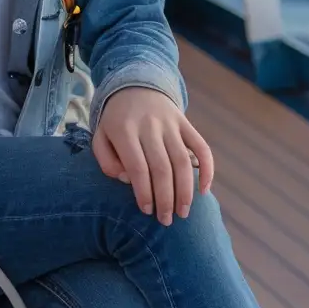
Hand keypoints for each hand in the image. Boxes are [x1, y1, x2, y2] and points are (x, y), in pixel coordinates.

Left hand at [92, 88, 215, 220]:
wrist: (134, 86)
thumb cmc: (116, 121)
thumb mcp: (100, 136)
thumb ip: (106, 160)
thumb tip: (126, 179)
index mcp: (124, 129)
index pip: (138, 167)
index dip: (144, 193)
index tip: (147, 211)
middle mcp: (149, 125)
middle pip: (162, 168)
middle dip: (166, 199)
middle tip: (167, 221)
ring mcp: (169, 123)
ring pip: (182, 162)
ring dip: (185, 191)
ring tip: (183, 213)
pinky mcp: (185, 123)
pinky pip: (201, 147)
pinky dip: (207, 169)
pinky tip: (204, 190)